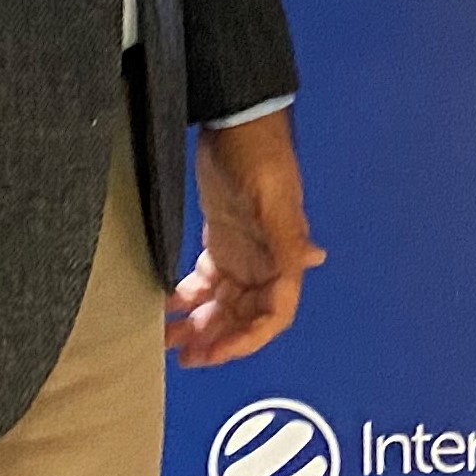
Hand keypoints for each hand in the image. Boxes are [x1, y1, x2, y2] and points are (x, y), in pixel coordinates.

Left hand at [167, 110, 326, 365]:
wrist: (235, 120)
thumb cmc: (257, 155)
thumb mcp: (272, 197)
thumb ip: (287, 235)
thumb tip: (312, 262)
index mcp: (283, 257)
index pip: (273, 315)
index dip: (246, 340)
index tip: (213, 352)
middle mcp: (265, 263)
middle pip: (243, 318)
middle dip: (216, 340)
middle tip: (182, 356)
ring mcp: (241, 254)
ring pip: (221, 305)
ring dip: (197, 326)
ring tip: (165, 341)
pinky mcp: (220, 242)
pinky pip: (204, 284)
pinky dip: (185, 299)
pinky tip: (163, 307)